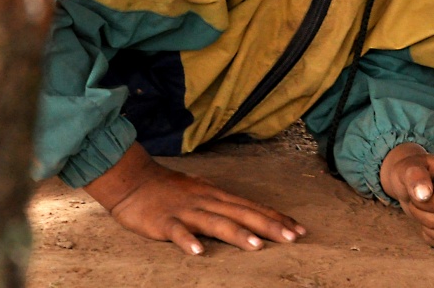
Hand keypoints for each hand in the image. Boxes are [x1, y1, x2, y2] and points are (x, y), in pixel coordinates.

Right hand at [84, 142, 305, 254]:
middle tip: (292, 238)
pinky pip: (177, 232)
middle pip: (242, 214)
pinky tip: (198, 252)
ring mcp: (186, 211)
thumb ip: (224, 206)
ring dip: (237, 234)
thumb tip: (250, 216)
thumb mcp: (202, 193)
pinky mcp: (164, 222)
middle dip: (269, 226)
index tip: (300, 229)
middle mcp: (207, 201)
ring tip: (257, 246)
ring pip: (215, 222)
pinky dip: (187, 241)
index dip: (277, 218)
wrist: (134, 181)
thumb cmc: (170, 190)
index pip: (253, 207)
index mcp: (217, 196)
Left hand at [379, 143, 433, 248]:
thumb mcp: (407, 169)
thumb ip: (415, 177)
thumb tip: (424, 195)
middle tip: (419, 201)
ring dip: (426, 227)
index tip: (416, 191)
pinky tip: (432, 220)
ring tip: (427, 211)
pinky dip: (433, 236)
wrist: (417, 180)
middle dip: (420, 214)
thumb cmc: (412, 174)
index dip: (419, 203)